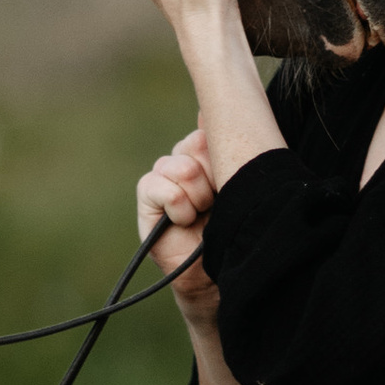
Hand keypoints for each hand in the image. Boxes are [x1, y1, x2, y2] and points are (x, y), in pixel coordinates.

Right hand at [138, 128, 220, 318]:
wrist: (220, 272)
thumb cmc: (233, 230)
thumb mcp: (237, 184)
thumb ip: (223, 150)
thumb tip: (207, 112)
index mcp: (207, 155)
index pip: (206, 133)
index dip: (217, 156)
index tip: (225, 181)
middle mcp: (184, 162)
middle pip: (195, 144)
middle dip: (212, 176)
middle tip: (217, 202)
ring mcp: (163, 178)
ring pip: (180, 166)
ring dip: (197, 196)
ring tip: (202, 215)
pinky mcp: (147, 196)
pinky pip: (158, 185)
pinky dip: (177, 206)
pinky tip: (184, 222)